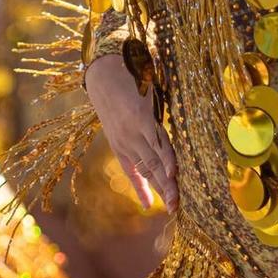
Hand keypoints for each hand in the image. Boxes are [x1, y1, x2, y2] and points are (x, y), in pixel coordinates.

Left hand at [85, 54, 178, 211]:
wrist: (102, 67)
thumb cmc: (115, 87)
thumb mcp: (120, 114)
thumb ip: (137, 127)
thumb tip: (151, 133)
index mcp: (120, 142)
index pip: (137, 172)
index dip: (146, 190)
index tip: (156, 207)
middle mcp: (126, 140)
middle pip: (148, 171)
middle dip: (163, 191)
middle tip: (175, 210)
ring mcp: (134, 129)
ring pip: (154, 160)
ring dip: (167, 182)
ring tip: (176, 201)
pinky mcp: (141, 116)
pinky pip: (158, 142)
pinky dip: (166, 158)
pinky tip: (174, 172)